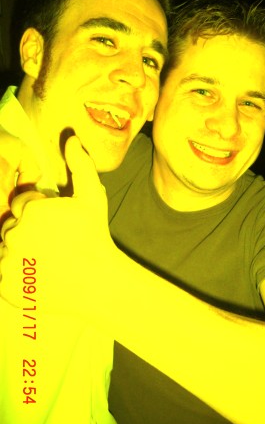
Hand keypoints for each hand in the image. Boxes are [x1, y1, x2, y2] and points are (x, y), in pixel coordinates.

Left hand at [0, 135, 114, 315]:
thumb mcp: (92, 196)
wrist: (97, 282)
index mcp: (31, 210)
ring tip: (46, 257)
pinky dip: (17, 274)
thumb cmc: (94, 236)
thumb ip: (80, 164)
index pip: (22, 203)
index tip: (57, 223)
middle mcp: (14, 234)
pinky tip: (40, 273)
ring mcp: (8, 263)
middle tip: (53, 241)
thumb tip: (71, 138)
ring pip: (7, 249)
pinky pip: (5, 274)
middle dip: (28, 229)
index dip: (40, 210)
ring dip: (21, 250)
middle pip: (12, 225)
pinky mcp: (6, 286)